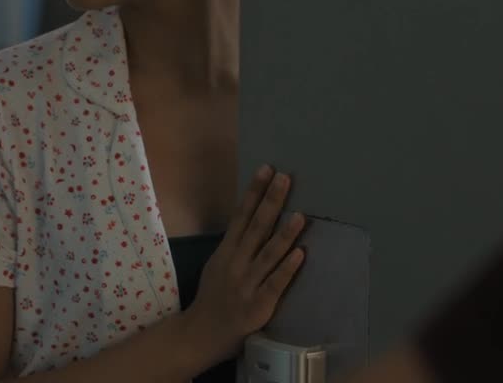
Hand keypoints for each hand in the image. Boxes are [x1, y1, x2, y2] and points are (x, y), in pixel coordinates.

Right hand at [184, 164, 306, 361]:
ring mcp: (247, 283)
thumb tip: (252, 217)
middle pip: (256, 227)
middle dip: (271, 201)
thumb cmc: (213, 297)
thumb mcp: (218, 263)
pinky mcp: (258, 305)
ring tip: (301, 214)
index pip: (241, 215)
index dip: (254, 192)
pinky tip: (301, 254)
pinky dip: (288, 268)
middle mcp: (236, 262)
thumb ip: (235, 244)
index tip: (267, 168)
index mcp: (226, 250)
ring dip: (285, 233)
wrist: (201, 334)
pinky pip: (275, 283)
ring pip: (268, 254)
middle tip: (285, 178)